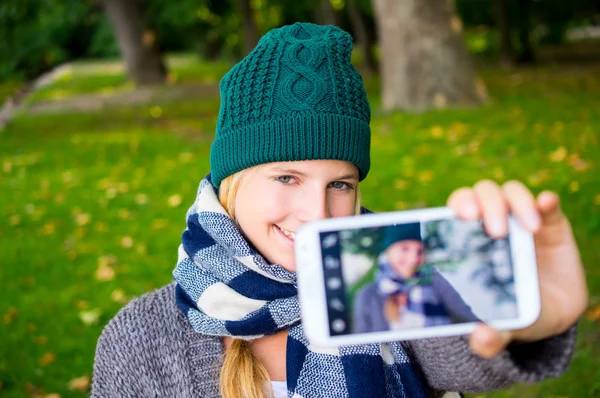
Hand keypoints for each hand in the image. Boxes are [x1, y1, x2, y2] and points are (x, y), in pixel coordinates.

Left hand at [447, 180, 587, 357]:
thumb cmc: (512, 311)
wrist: (550, 314)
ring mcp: (519, 220)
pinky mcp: (551, 222)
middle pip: (480, 194)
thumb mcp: (503, 325)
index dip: (457, 207)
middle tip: (494, 230)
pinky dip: (546, 201)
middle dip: (484, 204)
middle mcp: (491, 223)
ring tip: (529, 228)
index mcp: (469, 242)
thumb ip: (490, 335)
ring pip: (510, 192)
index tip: (463, 216)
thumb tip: (481, 340)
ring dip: (516, 202)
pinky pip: (547, 204)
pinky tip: (547, 205)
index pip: (456, 210)